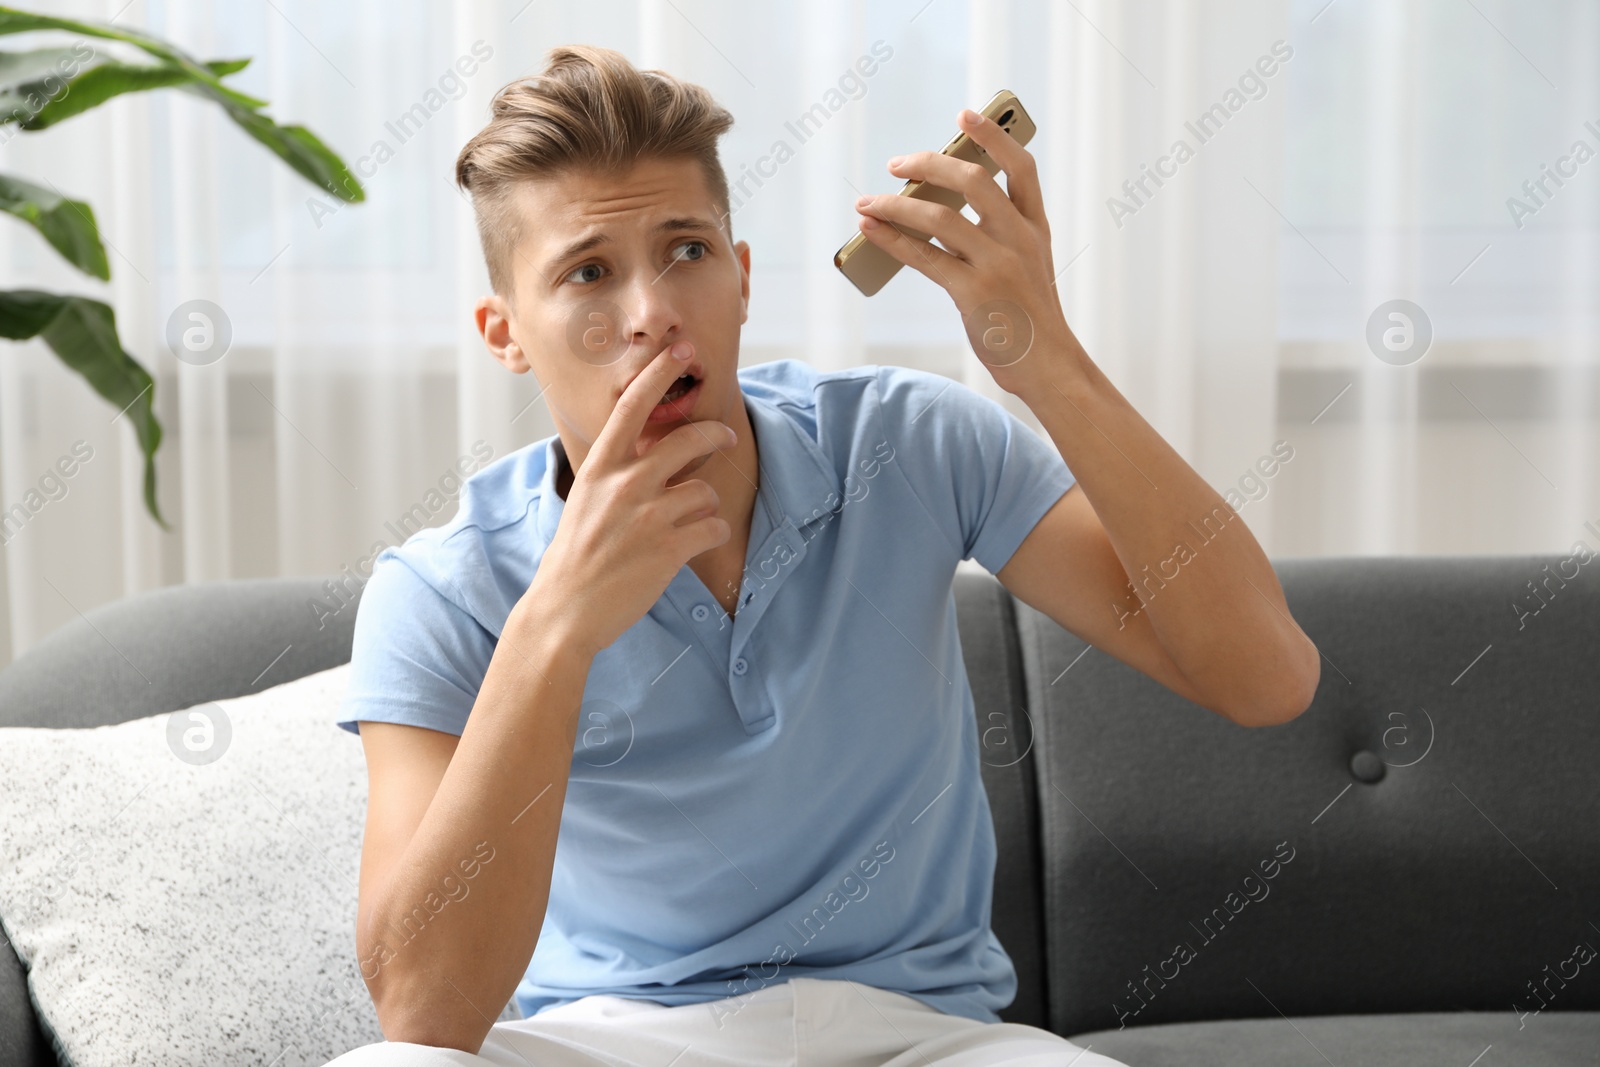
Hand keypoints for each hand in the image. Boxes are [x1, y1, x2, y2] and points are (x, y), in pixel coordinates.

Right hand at [524, 341, 736, 657]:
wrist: (564, 610)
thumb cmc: (575, 554)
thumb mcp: (586, 499)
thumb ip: (617, 473)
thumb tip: (652, 451)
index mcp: (600, 467)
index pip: (633, 405)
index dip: (660, 373)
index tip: (681, 351)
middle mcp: (624, 484)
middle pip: (689, 440)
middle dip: (715, 435)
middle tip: (726, 438)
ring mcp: (648, 517)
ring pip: (705, 492)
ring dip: (705, 505)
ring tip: (691, 521)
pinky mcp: (669, 549)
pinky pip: (713, 527)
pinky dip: (712, 534)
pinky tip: (695, 543)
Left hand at [852, 108, 1077, 394]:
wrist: (1048, 365)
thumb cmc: (1029, 318)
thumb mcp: (1029, 267)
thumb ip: (1000, 237)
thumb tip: (939, 212)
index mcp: (1035, 228)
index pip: (1021, 167)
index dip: (993, 136)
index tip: (964, 115)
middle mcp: (1019, 239)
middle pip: (973, 181)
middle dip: (929, 164)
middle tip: (897, 163)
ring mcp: (998, 265)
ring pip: (940, 217)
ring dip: (896, 204)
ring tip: (867, 202)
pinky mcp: (974, 292)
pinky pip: (924, 257)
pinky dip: (892, 239)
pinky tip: (871, 229)